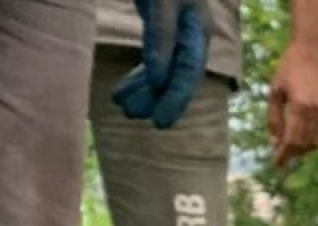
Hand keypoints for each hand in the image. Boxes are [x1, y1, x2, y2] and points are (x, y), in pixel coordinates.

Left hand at [112, 0, 207, 129]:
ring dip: (142, 90)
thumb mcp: (162, 1)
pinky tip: (123, 90)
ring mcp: (176, 33)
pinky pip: (152, 61)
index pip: (188, 72)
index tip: (158, 122)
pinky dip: (138, 77)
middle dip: (154, 97)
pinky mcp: (160, 28)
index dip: (174, 98)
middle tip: (131, 114)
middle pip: (175, 76)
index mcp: (196, 30)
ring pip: (162, 71)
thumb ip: (161, 35)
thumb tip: (157, 77)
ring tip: (121, 105)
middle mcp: (190, 36)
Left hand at [268, 37, 317, 167]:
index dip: (283, 155)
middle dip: (292, 153)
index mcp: (299, 106)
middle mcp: (315, 111)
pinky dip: (315, 142)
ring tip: (293, 148)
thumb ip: (274, 118)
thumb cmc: (288, 68)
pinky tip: (306, 140)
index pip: (291, 139)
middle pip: (304, 144)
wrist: (312, 50)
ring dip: (304, 150)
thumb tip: (274, 142)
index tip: (276, 164)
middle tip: (282, 156)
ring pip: (316, 142)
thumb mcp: (275, 91)